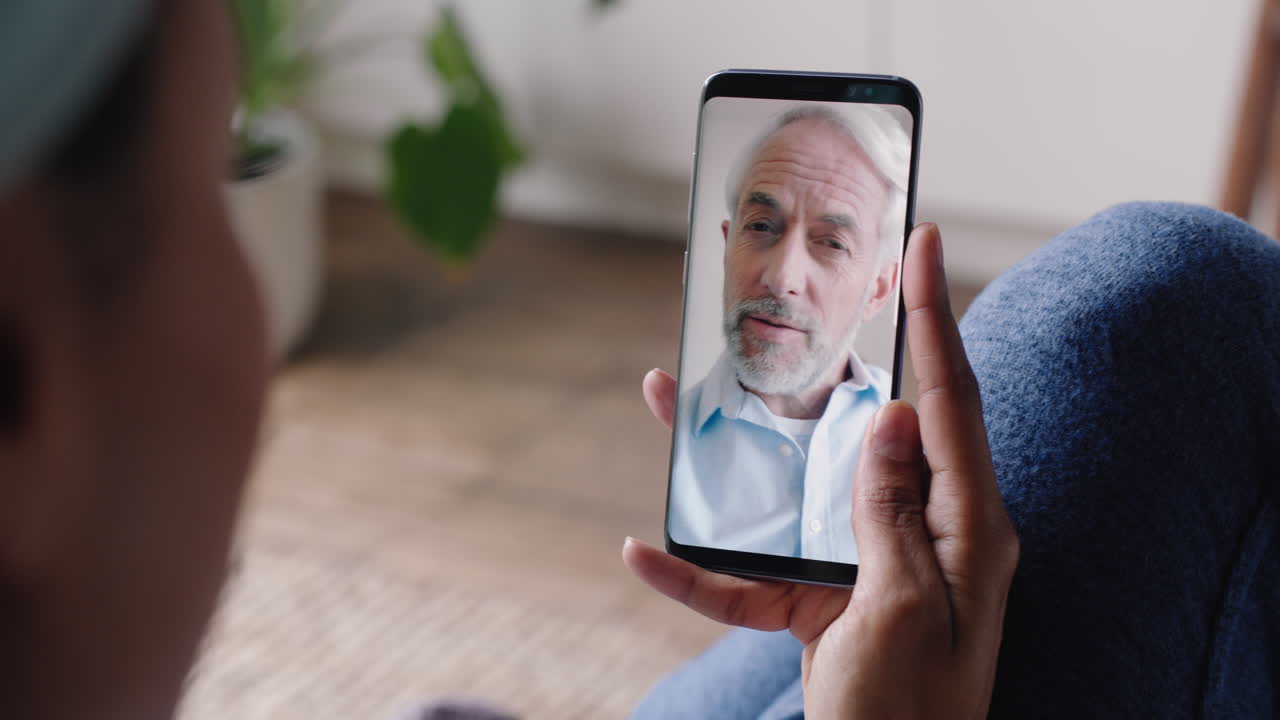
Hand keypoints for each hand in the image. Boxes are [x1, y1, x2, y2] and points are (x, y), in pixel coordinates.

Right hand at [624, 223, 1018, 718]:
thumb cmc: (908, 719)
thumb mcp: (902, 612)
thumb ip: (890, 516)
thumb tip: (884, 419)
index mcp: (964, 529)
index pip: (949, 402)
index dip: (934, 316)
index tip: (925, 241)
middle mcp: (918, 535)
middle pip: (856, 431)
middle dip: (806, 371)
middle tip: (771, 307)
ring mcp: (865, 568)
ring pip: (790, 491)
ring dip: (729, 457)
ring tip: (670, 402)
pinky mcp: (819, 604)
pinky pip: (752, 576)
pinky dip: (699, 570)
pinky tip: (644, 553)